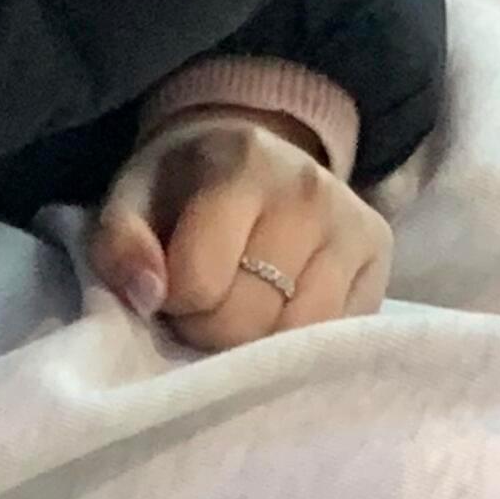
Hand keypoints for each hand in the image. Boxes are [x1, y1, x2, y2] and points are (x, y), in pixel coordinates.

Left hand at [91, 114, 393, 350]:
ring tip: (244, 308)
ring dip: (258, 344)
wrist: (254, 154)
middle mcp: (308, 191)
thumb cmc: (182, 189)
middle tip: (208, 305)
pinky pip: (333, 338)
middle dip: (214, 330)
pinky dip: (299, 343)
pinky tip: (282, 312)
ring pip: (295, 338)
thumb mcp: (131, 201)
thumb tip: (148, 296)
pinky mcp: (380, 257)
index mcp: (243, 164)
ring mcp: (352, 224)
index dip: (177, 303)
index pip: (200, 283)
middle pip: (249, 318)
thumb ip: (119, 245)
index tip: (174, 289)